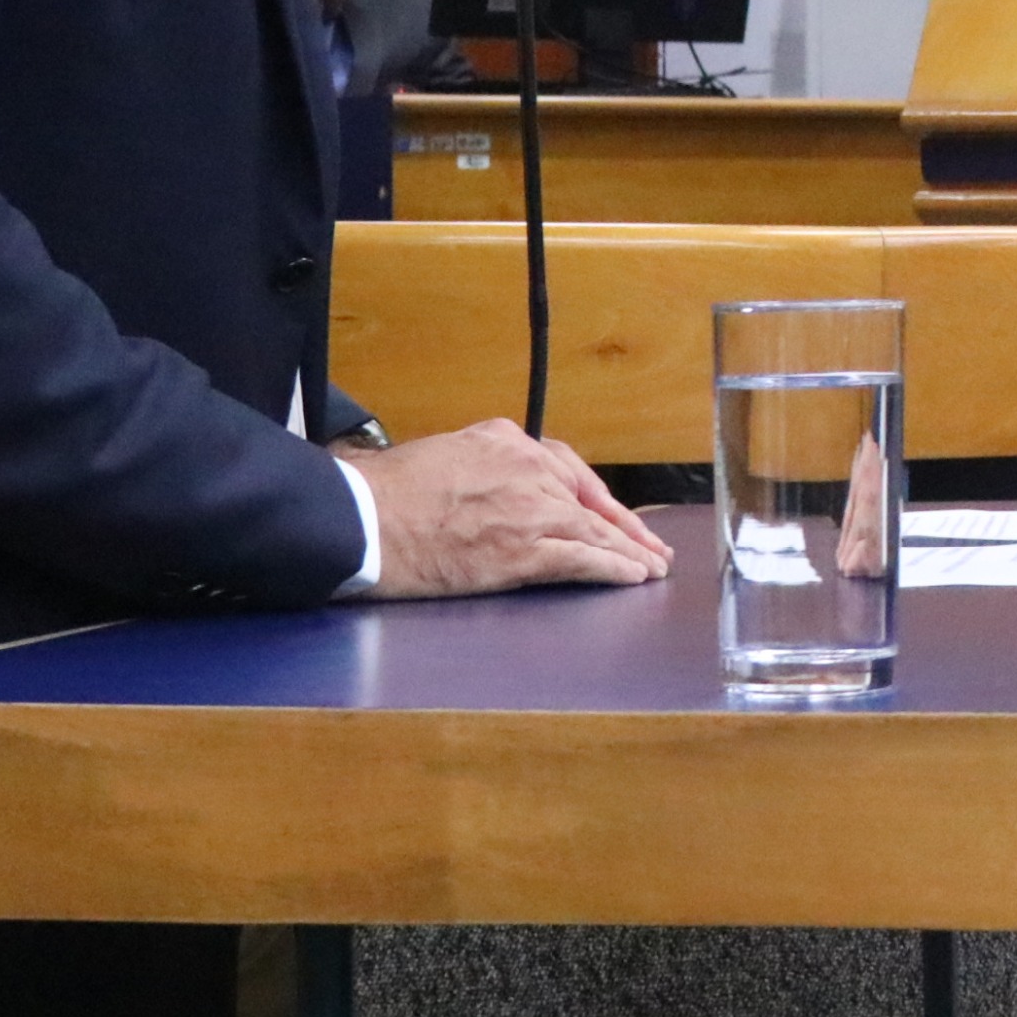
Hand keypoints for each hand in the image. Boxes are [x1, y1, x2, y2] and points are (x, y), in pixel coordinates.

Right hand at [346, 419, 673, 599]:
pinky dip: (612, 569)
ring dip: (629, 552)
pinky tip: (631, 577)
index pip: (567, 468)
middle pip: (589, 501)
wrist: (365, 516)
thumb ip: (477, 463)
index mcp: (507, 439)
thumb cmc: (386, 490)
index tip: (613, 512)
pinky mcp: (523, 551)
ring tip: (651, 568)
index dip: (596, 497)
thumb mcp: (443, 452)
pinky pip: (581, 560)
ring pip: (594, 531)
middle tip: (651, 546)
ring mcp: (530, 510)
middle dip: (624, 527)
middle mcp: (528, 469)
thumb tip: (482, 483)